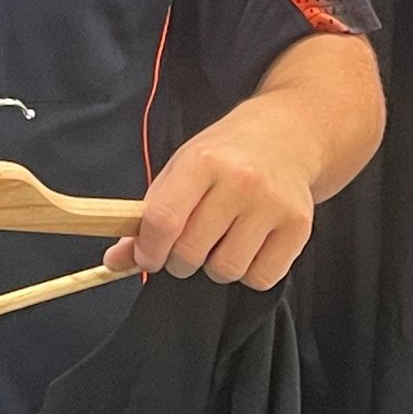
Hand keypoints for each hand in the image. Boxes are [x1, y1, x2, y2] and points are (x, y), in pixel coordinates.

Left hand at [104, 98, 318, 289]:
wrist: (287, 135)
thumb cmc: (225, 154)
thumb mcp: (181, 169)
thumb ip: (148, 215)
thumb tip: (113, 262)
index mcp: (203, 161)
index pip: (164, 220)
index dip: (149, 249)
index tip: (149, 256)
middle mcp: (240, 181)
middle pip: (192, 252)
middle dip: (180, 259)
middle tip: (188, 243)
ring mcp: (273, 204)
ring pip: (226, 271)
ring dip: (215, 266)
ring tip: (221, 240)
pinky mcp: (299, 227)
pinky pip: (261, 278)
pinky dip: (248, 273)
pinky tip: (248, 245)